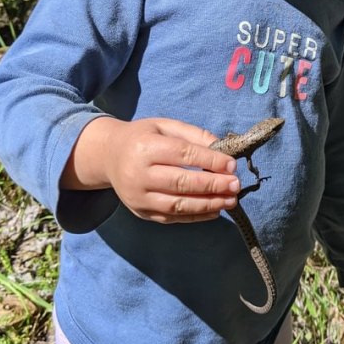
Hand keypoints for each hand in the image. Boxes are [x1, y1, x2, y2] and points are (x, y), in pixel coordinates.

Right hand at [61, 116, 240, 222]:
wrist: (108, 156)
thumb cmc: (142, 137)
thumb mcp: (165, 126)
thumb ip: (194, 135)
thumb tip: (223, 149)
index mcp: (145, 147)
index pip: (183, 155)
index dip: (210, 161)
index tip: (232, 165)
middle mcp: (138, 174)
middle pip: (181, 182)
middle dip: (212, 185)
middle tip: (236, 185)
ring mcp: (138, 197)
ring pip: (177, 205)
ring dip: (208, 204)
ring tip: (230, 200)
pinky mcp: (141, 212)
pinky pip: (172, 217)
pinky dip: (196, 216)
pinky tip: (215, 210)